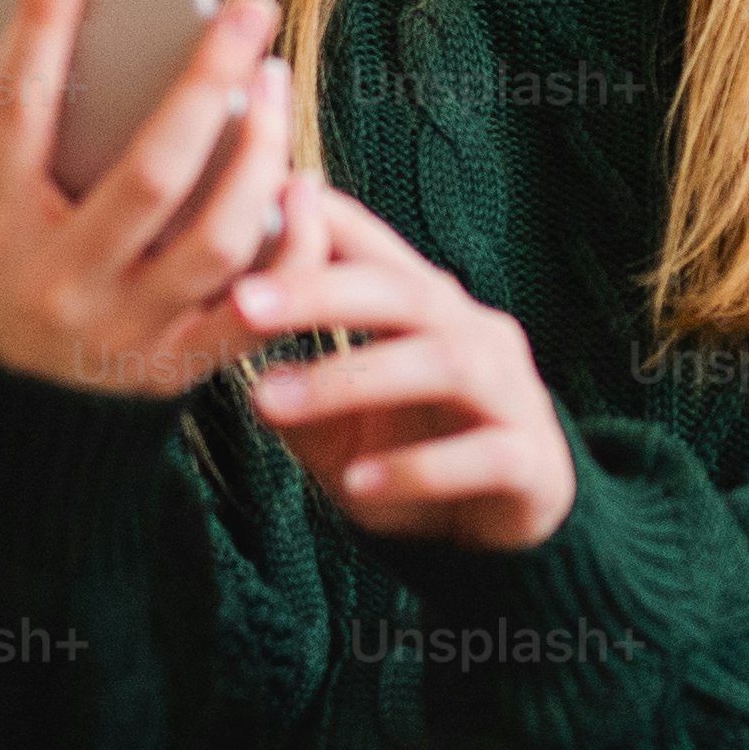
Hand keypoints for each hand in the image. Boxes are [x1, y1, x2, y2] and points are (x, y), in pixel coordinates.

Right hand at [0, 0, 305, 401]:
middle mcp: (60, 284)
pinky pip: (256, 310)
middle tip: (249, 7)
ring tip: (278, 83)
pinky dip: (291, 251)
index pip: (20, 109)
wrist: (8, 418)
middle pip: (149, 173)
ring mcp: (124, 332)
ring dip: (260, 156)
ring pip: (218, 238)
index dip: (45, 19)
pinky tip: (304, 187)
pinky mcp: (179, 368)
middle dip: (205, 83)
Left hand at [237, 186, 574, 552]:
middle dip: (320, 291)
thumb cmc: (412, 454)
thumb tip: (217, 333)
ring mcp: (512, 394)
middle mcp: (476, 335)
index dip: (317, 224)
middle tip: (242, 304)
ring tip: (270, 402)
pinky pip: (479, 455)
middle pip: (403, 293)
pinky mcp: (531, 461)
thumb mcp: (340, 421)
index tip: (245, 213)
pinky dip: (415, 469)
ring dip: (350, 379)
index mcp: (429, 310)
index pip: (374, 250)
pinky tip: (357, 483)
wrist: (502, 536)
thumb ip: (295, 378)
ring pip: (441, 363)